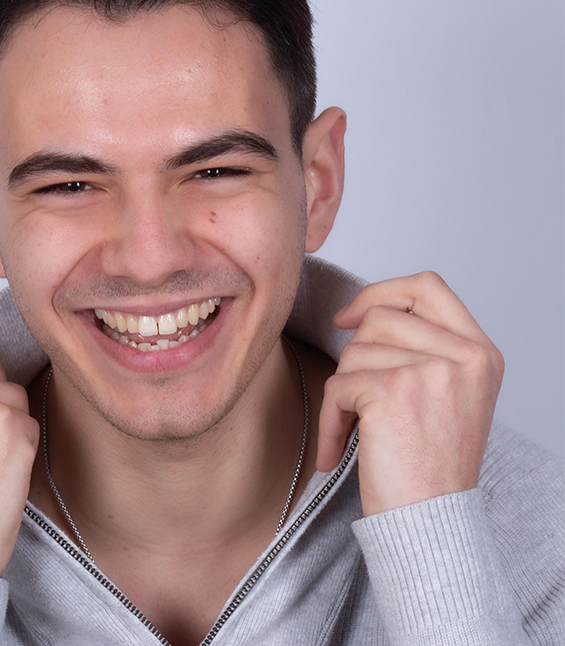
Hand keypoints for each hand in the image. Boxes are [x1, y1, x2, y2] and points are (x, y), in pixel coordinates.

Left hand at [317, 271, 503, 516]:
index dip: (381, 292)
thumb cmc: (429, 465)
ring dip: (344, 392)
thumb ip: (422, 346)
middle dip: (356, 358)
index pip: (427, 286)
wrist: (431, 523)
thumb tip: (362, 311)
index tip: (349, 317)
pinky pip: (337, 385)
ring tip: (361, 429)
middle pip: (379, 317)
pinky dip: (330, 420)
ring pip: (354, 350)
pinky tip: (341, 448)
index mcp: (480, 352)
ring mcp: (432, 370)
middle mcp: (464, 356)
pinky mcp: (394, 389)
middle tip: (362, 401)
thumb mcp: (447, 394)